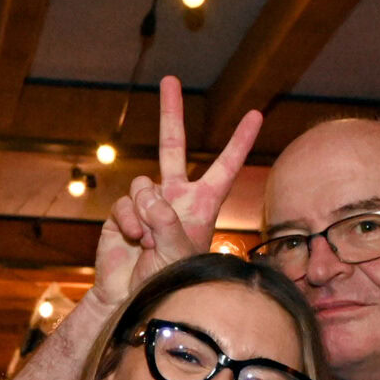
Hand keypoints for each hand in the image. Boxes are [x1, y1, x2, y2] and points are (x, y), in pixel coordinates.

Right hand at [92, 76, 264, 308]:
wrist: (133, 299)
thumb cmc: (168, 282)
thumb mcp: (178, 251)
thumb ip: (166, 220)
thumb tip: (148, 195)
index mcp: (200, 204)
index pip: (225, 166)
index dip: (240, 141)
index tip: (257, 115)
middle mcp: (174, 197)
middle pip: (172, 145)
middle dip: (170, 112)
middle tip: (169, 80)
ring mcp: (146, 203)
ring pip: (143, 184)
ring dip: (145, 211)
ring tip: (148, 239)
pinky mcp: (122, 213)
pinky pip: (124, 202)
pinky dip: (128, 220)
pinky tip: (132, 240)